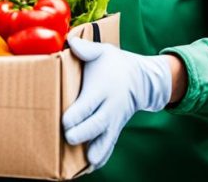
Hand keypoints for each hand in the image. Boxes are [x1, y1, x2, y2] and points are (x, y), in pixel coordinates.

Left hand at [62, 36, 172, 171]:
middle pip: (98, 122)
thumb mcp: (104, 51)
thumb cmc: (116, 64)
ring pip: (107, 137)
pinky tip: (92, 165)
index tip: (65, 120)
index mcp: (103, 87)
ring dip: (97, 149)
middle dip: (84, 132)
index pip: (90, 102)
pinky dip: (103, 155)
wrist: (143, 78)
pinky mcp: (116, 127)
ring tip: (88, 161)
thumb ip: (86, 49)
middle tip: (69, 138)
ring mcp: (115, 119)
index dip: (78, 113)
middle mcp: (110, 105)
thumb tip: (70, 42)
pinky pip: (111, 143)